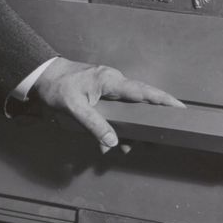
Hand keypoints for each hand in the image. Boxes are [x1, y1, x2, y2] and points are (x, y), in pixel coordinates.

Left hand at [30, 59, 183, 154]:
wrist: (42, 76)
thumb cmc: (57, 86)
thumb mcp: (74, 107)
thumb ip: (94, 125)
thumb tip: (112, 143)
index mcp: (111, 81)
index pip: (143, 92)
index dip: (163, 100)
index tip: (180, 108)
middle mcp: (114, 83)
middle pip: (141, 102)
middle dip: (151, 120)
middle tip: (160, 137)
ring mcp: (109, 88)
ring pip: (129, 110)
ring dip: (130, 129)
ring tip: (131, 146)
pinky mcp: (102, 95)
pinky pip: (117, 112)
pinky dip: (117, 127)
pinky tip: (111, 143)